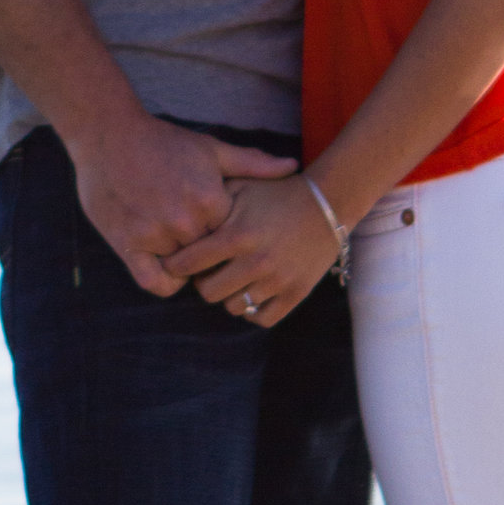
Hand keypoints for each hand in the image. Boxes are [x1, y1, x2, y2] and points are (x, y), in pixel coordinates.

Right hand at [68, 117, 297, 298]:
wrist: (109, 134)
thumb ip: (253, 163)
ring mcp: (154, 235)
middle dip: (211, 255)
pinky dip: (164, 281)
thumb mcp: (211, 148)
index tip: (230, 236)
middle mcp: (184, 221)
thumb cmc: (163, 140)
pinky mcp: (128, 244)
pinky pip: (154, 282)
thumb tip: (292, 168)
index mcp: (210, 200)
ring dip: (186, 266)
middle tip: (208, 248)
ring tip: (185, 251)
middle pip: (210, 258)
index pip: (234, 239)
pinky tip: (167, 268)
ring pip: (184, 270)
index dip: (232, 238)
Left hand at [162, 176, 342, 330]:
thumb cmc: (277, 193)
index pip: (189, 263)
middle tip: (208, 272)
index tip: (176, 262)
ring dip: (229, 294)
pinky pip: (262, 318)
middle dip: (203, 282)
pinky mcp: (295, 294)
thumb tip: (182, 220)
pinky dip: (253, 310)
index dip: (176, 264)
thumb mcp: (242, 187)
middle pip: (208, 293)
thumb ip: (211, 201)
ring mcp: (276, 281)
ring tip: (233, 279)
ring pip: (234, 307)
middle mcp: (255, 262)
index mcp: (237, 235)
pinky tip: (252, 292)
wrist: (327, 204)